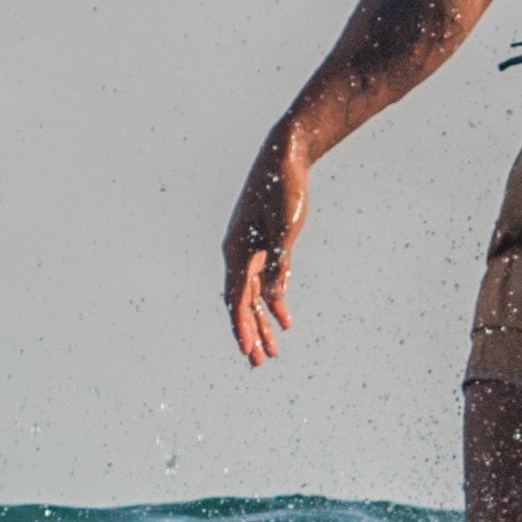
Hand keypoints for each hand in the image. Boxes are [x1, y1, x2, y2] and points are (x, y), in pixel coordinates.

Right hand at [222, 137, 310, 365]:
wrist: (284, 158)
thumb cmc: (284, 189)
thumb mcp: (285, 229)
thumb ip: (279, 265)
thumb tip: (274, 300)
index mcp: (238, 251)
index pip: (237, 299)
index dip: (242, 327)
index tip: (249, 351)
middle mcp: (239, 255)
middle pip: (242, 303)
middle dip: (251, 334)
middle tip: (258, 364)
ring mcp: (250, 252)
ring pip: (253, 296)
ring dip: (262, 323)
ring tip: (272, 351)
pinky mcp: (263, 247)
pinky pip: (264, 282)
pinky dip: (273, 302)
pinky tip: (284, 320)